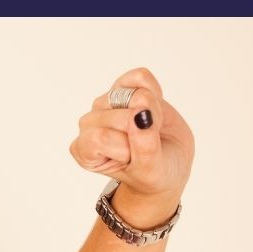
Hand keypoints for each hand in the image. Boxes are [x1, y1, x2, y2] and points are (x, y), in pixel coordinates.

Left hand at [69, 67, 194, 208]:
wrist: (168, 162)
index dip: (126, 148)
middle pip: (118, 116)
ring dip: (152, 111)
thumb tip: (142, 113)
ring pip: (131, 95)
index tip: (134, 158)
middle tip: (149, 143)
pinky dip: (156, 92)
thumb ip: (144, 147)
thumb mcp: (150, 170)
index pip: (100, 138)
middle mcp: (88, 125)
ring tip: (152, 128)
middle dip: (143, 129)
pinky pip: (141, 77)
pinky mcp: (123, 86)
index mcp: (84, 151)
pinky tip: (154, 109)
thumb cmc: (153, 172)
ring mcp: (104, 104)